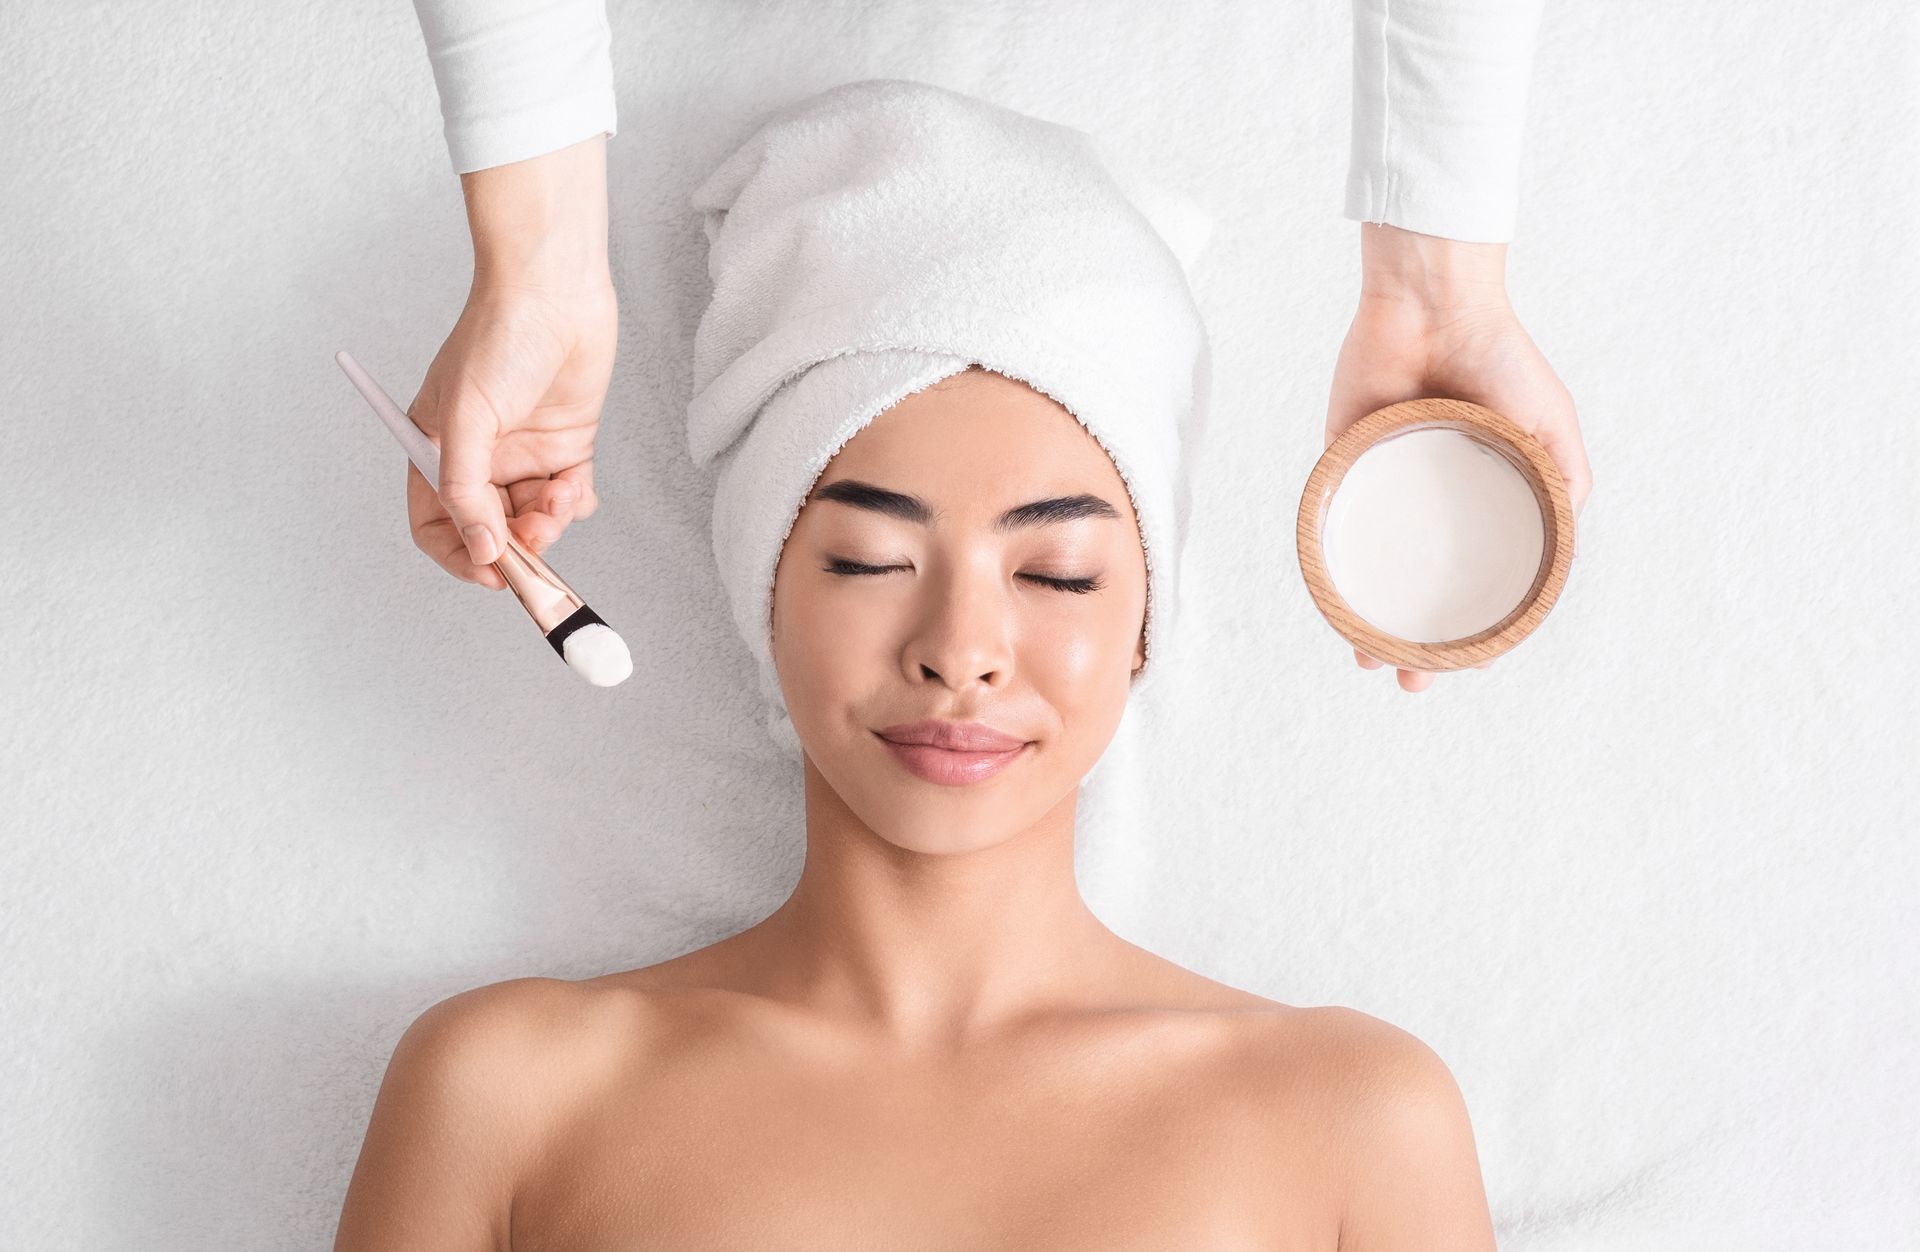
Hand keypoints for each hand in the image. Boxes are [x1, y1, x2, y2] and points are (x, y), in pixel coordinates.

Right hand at [406, 136, 617, 591]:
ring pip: (534, 519)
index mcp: (436, 452)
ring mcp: (524, 453)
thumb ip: (465, 489)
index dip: (460, 554)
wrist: (555, 290)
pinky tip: (575, 487)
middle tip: (535, 547)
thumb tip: (480, 549)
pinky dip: (574, 503)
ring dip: (547, 524)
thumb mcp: (466, 419)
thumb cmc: (498, 337)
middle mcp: (480, 459)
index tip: (491, 570)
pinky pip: (570, 497)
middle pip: (490, 529)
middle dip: (514, 545)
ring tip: (557, 499)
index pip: (436, 525)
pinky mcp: (568, 443)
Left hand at [1326, 223, 1591, 691]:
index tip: (1470, 667)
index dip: (1475, 628)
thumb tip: (1561, 555)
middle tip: (1408, 680)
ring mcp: (1383, 479)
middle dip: (1412, 639)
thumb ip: (1563, 485)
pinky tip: (1329, 597)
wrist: (1434, 299)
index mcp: (1482, 494)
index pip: (1476, 577)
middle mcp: (1430, 495)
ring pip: (1369, 563)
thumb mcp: (1551, 425)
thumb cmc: (1502, 356)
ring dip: (1364, 615)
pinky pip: (1327, 516)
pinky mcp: (1338, 456)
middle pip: (1417, 582)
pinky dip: (1326, 558)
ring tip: (1364, 658)